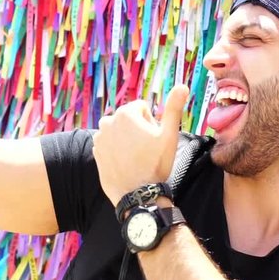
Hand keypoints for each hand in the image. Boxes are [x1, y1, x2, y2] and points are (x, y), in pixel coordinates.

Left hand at [92, 85, 189, 205]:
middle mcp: (108, 121)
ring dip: (127, 139)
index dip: (152, 122)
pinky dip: (117, 149)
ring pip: (119, 131)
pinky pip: (110, 143)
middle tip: (147, 149)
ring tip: (137, 157)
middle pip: (129, 118)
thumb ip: (174, 108)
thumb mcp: (169, 135)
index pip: (142, 108)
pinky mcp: (96, 152)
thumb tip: (182, 86)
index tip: (154, 139)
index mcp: (126, 113)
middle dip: (138, 129)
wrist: (137, 193)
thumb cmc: (156, 163)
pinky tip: (126, 163)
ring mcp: (99, 137)